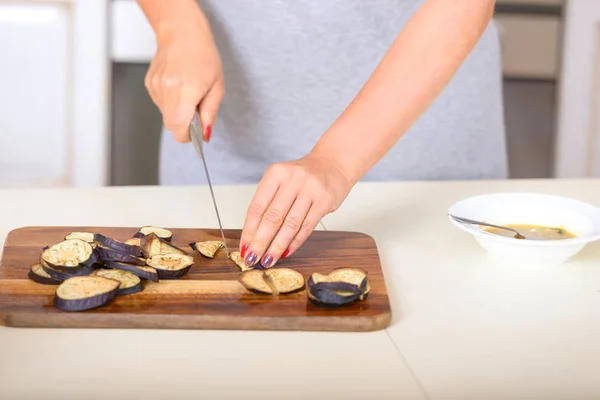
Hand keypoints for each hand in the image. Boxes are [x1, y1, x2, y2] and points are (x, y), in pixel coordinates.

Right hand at [144, 20, 223, 141]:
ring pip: (166, 114)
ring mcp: (155, 87)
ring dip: (178, 111)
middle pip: (171, 125)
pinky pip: (161, 103)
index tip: (196, 130)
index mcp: (185, 91)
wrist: (181, 32)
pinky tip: (178, 85)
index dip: (188, 135)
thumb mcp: (216, 86)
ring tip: (188, 91)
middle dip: (184, 124)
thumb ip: (210, 112)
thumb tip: (205, 133)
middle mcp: (167, 90)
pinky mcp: (149, 84)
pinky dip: (171, 101)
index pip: (178, 128)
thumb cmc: (202, 54)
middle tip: (196, 109)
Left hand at [239, 153, 353, 267]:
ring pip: (290, 225)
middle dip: (260, 242)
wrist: (333, 163)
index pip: (257, 207)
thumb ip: (268, 202)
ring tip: (268, 260)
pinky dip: (295, 242)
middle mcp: (292, 179)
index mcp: (276, 173)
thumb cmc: (303, 176)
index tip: (243, 247)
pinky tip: (286, 252)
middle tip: (252, 259)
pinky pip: (307, 226)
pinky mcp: (324, 201)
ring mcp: (310, 189)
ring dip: (277, 246)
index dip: (249, 230)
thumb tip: (253, 236)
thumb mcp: (281, 180)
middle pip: (272, 217)